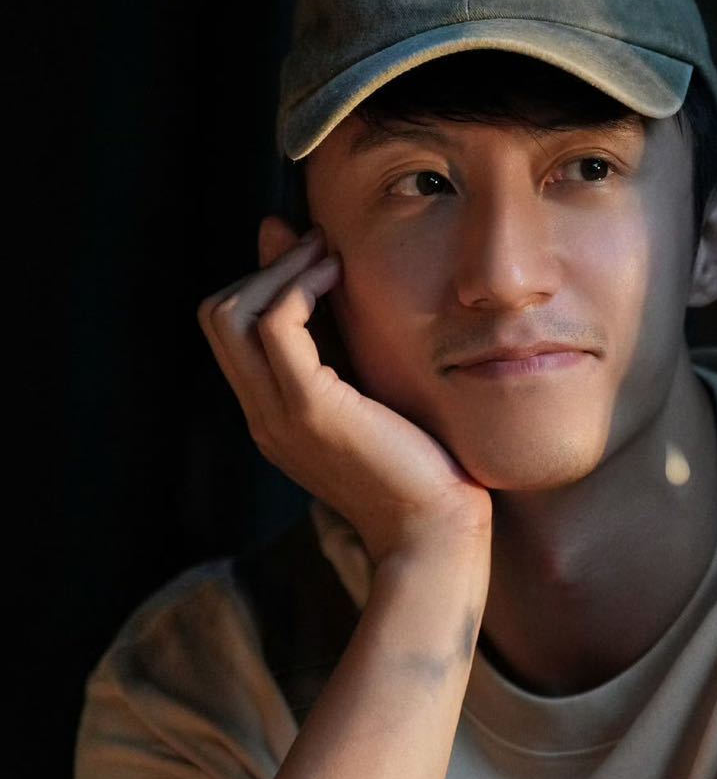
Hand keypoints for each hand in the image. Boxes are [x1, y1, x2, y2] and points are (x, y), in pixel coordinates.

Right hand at [197, 218, 491, 564]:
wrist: (436, 533)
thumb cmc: (422, 466)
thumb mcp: (375, 393)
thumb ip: (344, 347)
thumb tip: (327, 284)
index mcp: (273, 416)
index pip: (228, 329)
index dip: (260, 279)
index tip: (311, 253)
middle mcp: (262, 416)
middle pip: (217, 315)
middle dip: (263, 267)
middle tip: (317, 245)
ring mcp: (278, 415)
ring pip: (232, 314)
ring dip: (279, 269)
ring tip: (327, 255)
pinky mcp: (310, 409)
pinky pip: (277, 326)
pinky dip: (299, 287)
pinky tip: (339, 277)